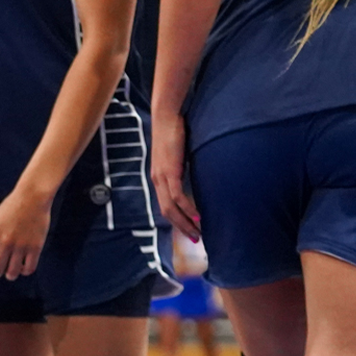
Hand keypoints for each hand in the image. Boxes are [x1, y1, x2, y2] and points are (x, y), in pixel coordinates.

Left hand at [0, 189, 51, 280]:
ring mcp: (20, 246)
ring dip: (10, 275)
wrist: (32, 197)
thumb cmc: (13, 207)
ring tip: (10, 273)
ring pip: (12, 272)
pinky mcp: (35, 247)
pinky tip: (24, 268)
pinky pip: (29, 268)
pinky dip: (25, 271)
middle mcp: (4, 242)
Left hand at [151, 112, 199, 240]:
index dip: (176, 220)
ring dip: (185, 223)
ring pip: (171, 208)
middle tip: (196, 239)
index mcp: (158, 178)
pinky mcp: (170, 171)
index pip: (165, 206)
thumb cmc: (174, 132)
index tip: (189, 231)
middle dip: (181, 228)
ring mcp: (162, 176)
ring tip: (198, 233)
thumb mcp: (177, 155)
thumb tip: (193, 177)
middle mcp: (157, 180)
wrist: (166, 116)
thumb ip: (181, 168)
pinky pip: (177, 196)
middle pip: (166, 212)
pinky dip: (187, 209)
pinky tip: (197, 217)